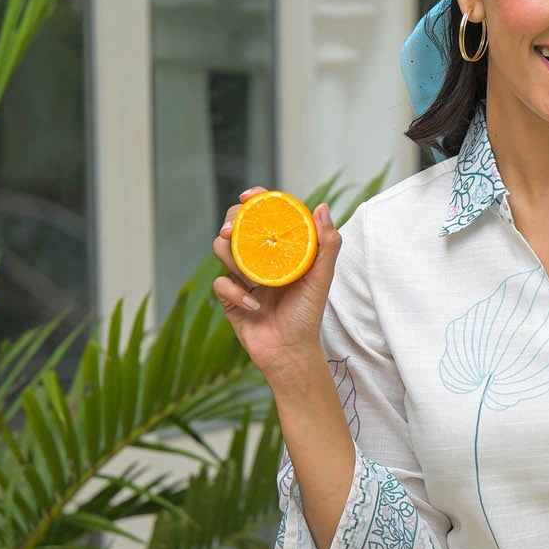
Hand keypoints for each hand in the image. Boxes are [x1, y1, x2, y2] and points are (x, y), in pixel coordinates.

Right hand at [211, 187, 341, 391]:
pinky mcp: (230, 298)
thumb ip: (327, 244)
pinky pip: (221, 284)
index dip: (255, 201)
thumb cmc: (308, 315)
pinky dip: (235, 293)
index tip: (249, 195)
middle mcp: (259, 259)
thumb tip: (323, 207)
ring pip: (221, 250)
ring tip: (249, 275)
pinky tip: (254, 305)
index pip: (263, 216)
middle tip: (232, 229)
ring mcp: (242, 277)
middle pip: (236, 226)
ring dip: (232, 256)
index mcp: (279, 250)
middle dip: (232, 222)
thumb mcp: (321, 278)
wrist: (290, 353)